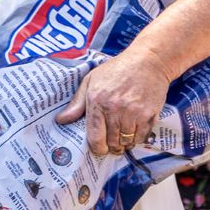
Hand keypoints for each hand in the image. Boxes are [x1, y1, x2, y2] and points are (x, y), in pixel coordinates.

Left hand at [55, 47, 170, 154]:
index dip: (97, 148)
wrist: (148, 61)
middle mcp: (115, 108)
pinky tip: (134, 131)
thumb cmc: (117, 70)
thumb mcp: (91, 80)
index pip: (95, 136)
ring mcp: (133, 112)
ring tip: (123, 137)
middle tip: (112, 144)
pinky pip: (141, 137)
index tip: (99, 148)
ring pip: (127, 142)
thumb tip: (60, 120)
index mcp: (97, 101)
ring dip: (124, 143)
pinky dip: (137, 138)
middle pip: (112, 142)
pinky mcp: (148, 114)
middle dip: (111, 146)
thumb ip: (76, 103)